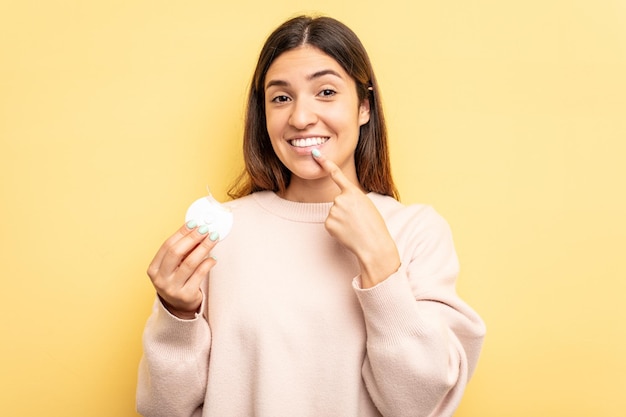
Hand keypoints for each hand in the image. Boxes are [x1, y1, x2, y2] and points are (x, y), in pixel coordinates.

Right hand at [146, 222, 218, 318]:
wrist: (179, 307)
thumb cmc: (176, 281)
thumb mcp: (172, 267)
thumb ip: (181, 251)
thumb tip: (196, 230)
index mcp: (154, 269)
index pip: (167, 246)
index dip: (181, 233)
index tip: (194, 223)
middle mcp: (161, 279)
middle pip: (176, 253)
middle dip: (192, 238)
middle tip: (205, 229)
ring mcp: (172, 288)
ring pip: (190, 263)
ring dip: (203, 248)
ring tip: (213, 238)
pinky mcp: (186, 295)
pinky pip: (199, 275)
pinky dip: (207, 264)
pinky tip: (213, 258)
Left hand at [313, 150, 400, 286]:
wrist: (373, 245)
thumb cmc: (374, 225)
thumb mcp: (366, 205)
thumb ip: (352, 199)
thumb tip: (337, 204)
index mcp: (352, 192)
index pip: (336, 175)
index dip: (325, 163)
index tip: (316, 155)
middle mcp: (340, 199)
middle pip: (337, 202)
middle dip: (345, 211)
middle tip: (358, 221)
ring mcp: (332, 212)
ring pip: (334, 214)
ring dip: (342, 220)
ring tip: (355, 227)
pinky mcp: (328, 224)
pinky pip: (330, 224)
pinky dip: (337, 229)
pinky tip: (347, 233)